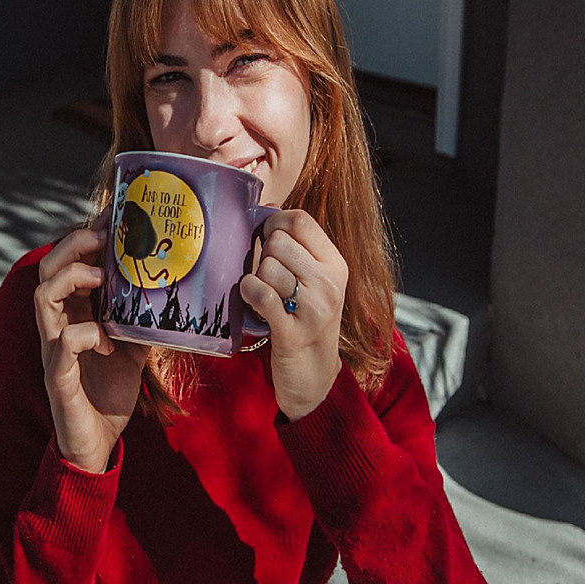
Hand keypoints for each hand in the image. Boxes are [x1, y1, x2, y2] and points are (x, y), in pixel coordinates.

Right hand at [34, 213, 149, 472]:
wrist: (97, 443)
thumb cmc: (110, 391)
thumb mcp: (133, 347)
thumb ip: (141, 320)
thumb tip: (172, 293)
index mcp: (73, 314)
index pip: (67, 265)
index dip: (83, 238)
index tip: (111, 218)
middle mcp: (57, 326)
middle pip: (46, 270)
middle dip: (72, 246)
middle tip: (103, 236)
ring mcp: (52, 350)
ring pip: (42, 298)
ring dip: (73, 279)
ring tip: (103, 277)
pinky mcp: (57, 378)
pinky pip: (60, 347)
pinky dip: (85, 335)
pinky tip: (106, 342)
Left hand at [239, 209, 347, 420]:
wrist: (314, 374)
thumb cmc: (306, 319)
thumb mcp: (314, 281)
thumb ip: (297, 247)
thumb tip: (267, 209)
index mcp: (335, 264)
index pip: (301, 221)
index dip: (275, 222)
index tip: (265, 236)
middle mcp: (329, 284)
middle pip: (278, 242)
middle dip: (263, 254)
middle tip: (268, 275)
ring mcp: (314, 309)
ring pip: (266, 267)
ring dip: (256, 278)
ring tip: (265, 293)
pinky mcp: (293, 333)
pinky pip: (261, 294)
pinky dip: (249, 292)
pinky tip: (252, 299)